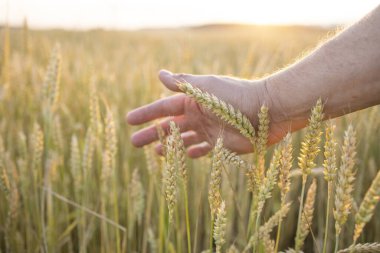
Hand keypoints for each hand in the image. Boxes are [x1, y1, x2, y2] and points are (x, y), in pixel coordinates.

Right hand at [126, 70, 299, 157]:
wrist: (267, 110)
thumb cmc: (235, 96)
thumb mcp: (205, 87)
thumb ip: (182, 83)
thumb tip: (159, 74)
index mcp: (192, 101)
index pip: (163, 108)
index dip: (146, 114)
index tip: (129, 120)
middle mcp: (198, 115)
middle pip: (170, 126)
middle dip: (152, 133)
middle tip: (134, 142)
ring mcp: (209, 130)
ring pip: (184, 139)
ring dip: (169, 145)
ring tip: (156, 152)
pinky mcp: (221, 144)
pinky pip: (204, 149)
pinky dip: (194, 153)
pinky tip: (186, 156)